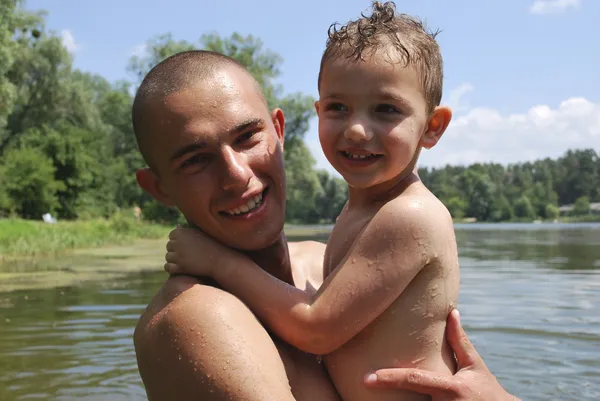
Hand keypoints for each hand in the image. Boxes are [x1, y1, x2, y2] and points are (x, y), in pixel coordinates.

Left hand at [164, 227, 239, 278]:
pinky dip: (173, 268)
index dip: (179, 241)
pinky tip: (181, 268)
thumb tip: (177, 226)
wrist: (220, 259)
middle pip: (169, 246)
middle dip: (176, 250)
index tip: (188, 245)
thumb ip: (187, 229)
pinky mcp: (180, 267)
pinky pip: (168, 267)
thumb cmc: (213, 244)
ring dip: (175, 260)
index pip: (172, 236)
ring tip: (187, 261)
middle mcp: (177, 243)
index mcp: (180, 232)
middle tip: (189, 254)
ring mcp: (178, 255)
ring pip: (168, 257)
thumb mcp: (200, 232)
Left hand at [364, 309, 519, 400]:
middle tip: (367, 386)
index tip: (366, 378)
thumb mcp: (474, 366)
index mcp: (451, 388)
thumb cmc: (486, 389)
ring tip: (377, 397)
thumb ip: (459, 341)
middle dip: (390, 397)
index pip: (415, 380)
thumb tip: (451, 312)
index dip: (389, 378)